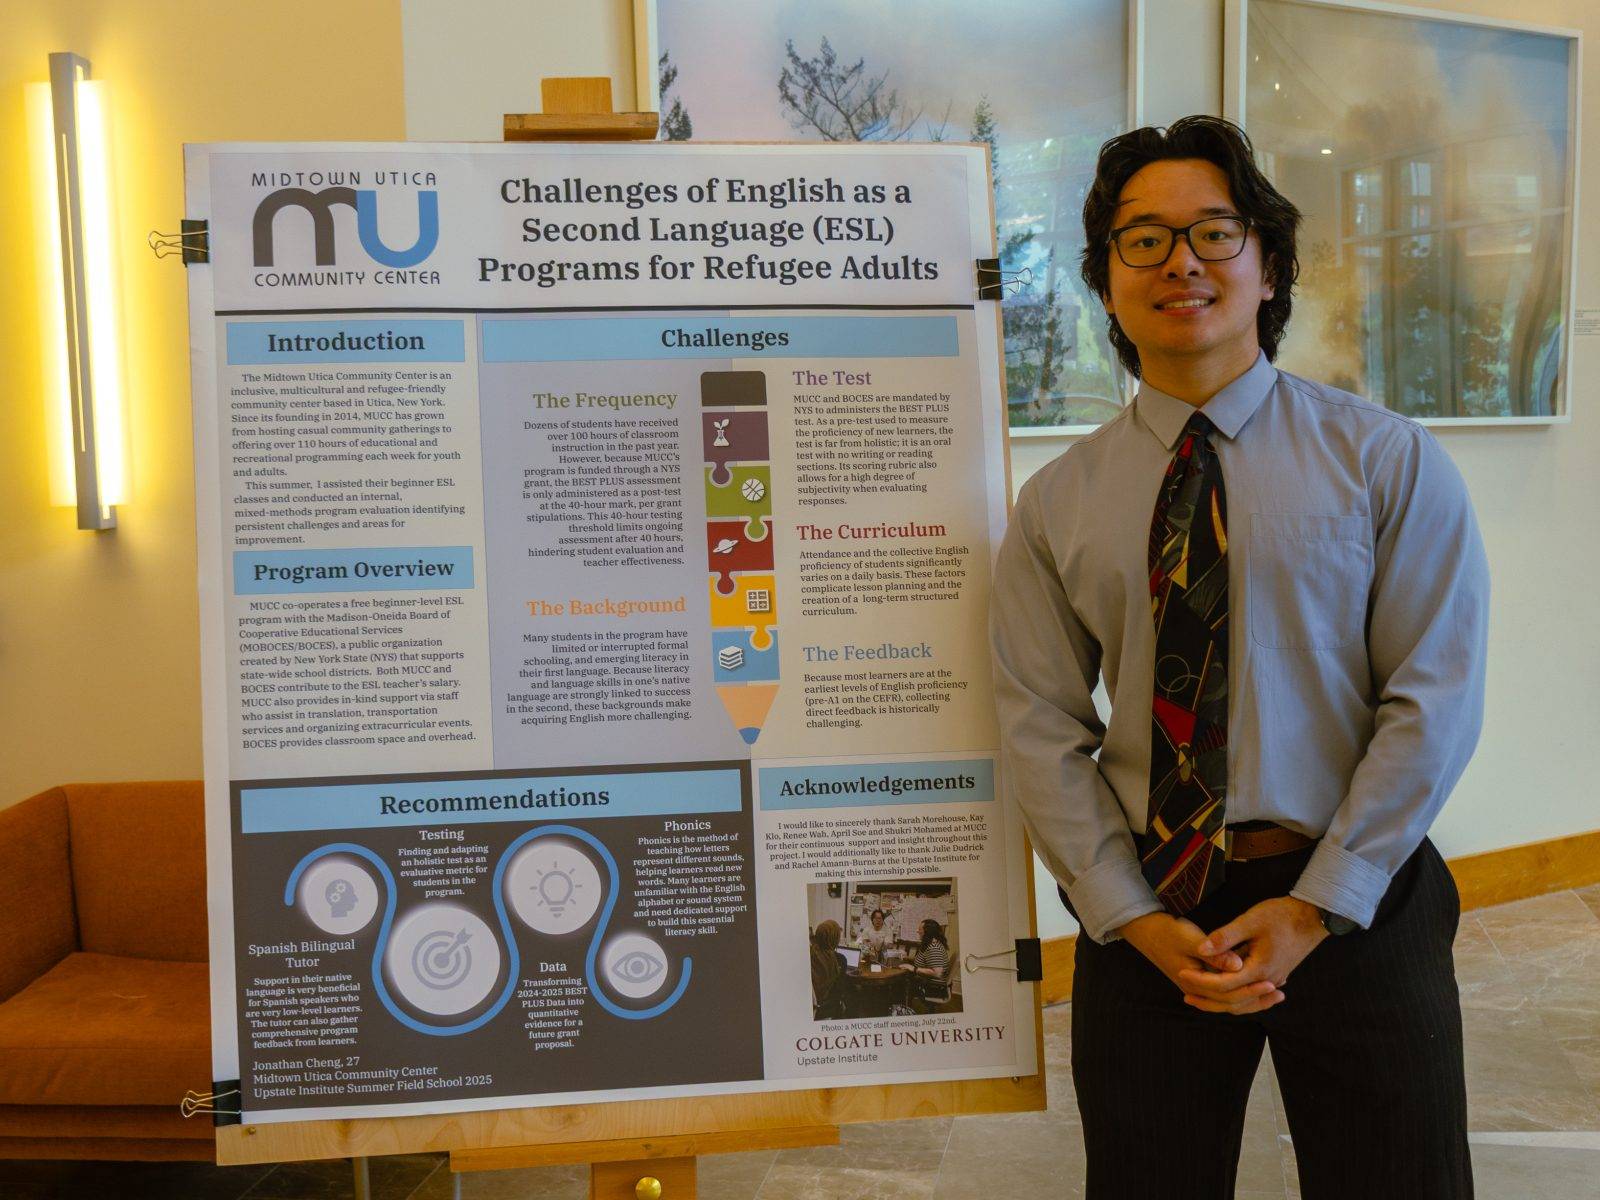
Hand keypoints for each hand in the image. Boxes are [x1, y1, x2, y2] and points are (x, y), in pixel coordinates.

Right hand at [1117, 911, 1279, 1010]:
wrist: (1144, 930)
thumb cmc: (1167, 932)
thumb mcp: (1191, 939)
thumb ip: (1215, 953)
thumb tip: (1240, 964)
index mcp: (1195, 982)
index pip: (1228, 995)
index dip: (1251, 990)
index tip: (1272, 982)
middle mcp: (1196, 989)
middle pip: (1230, 1004)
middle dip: (1256, 999)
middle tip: (1280, 993)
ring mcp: (1197, 986)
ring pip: (1228, 1001)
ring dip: (1250, 998)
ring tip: (1273, 993)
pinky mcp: (1199, 978)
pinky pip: (1223, 992)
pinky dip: (1240, 990)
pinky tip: (1253, 982)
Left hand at [1177, 897, 1328, 1014]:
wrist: (1314, 916)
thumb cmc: (1283, 915)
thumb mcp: (1251, 921)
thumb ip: (1225, 937)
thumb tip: (1201, 949)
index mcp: (1259, 969)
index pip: (1223, 984)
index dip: (1200, 980)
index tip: (1181, 972)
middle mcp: (1267, 980)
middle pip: (1233, 1000)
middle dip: (1208, 999)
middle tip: (1185, 995)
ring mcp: (1273, 980)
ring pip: (1244, 1000)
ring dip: (1222, 1001)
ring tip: (1201, 997)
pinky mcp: (1275, 975)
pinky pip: (1252, 993)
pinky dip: (1237, 996)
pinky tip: (1225, 992)